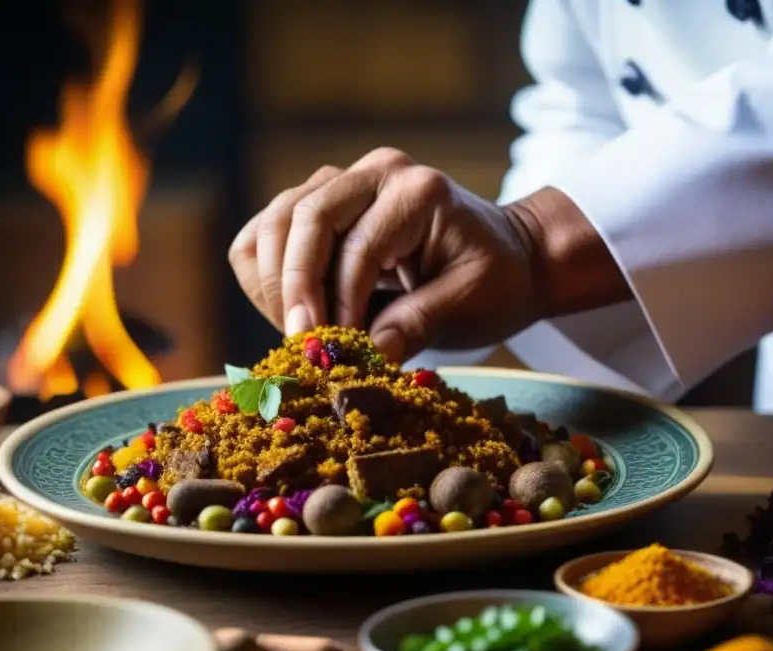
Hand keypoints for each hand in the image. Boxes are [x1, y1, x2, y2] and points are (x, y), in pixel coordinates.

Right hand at [229, 148, 628, 361]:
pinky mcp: (321, 204)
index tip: (340, 352)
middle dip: (296, 289)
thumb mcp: (473, 302)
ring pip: (275, 222)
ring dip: (275, 284)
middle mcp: (374, 173)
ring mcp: (343, 182)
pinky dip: (267, 274)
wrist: (505, 257)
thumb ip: (421, 322)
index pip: (358, 246)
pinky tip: (296, 312)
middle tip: (303, 346)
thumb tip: (371, 354)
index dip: (342, 303)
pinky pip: (267, 231)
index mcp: (417, 191)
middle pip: (304, 219)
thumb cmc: (495, 279)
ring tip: (302, 333)